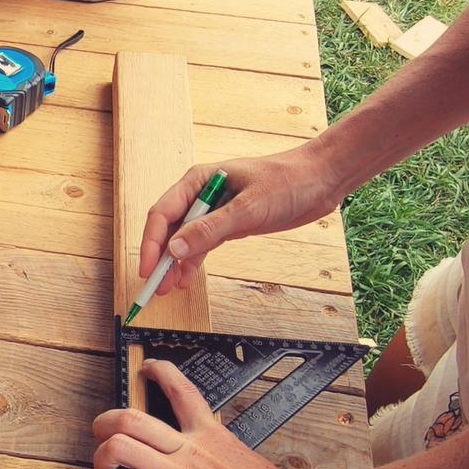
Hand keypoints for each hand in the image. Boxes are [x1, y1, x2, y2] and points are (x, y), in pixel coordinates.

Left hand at [87, 359, 308, 468]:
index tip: (145, 370)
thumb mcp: (251, 465)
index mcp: (212, 436)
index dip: (157, 372)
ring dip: (100, 459)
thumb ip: (227, 459)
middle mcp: (189, 451)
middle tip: (107, 442)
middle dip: (104, 425)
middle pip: (129, 417)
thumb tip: (221, 465)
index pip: (181, 389)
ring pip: (118, 446)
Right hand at [138, 149, 341, 294]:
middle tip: (155, 285)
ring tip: (168, 288)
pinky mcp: (229, 223)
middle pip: (170, 228)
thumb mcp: (248, 207)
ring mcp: (214, 210)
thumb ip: (210, 228)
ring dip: (175, 263)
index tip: (148, 268)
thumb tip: (174, 248)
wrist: (320, 180)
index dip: (152, 243)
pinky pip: (203, 244)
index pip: (163, 213)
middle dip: (160, 257)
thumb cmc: (287, 181)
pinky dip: (194, 260)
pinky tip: (187, 277)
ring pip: (184, 239)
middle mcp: (201, 194)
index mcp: (198, 180)